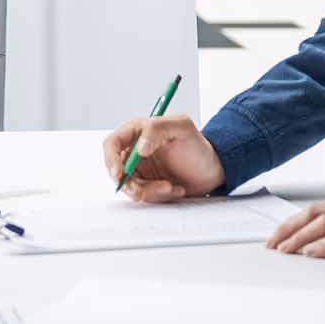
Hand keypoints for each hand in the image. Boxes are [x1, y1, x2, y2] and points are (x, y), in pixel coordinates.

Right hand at [103, 115, 225, 200]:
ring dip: (149, 191)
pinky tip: (175, 190)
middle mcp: (134, 150)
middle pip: (117, 170)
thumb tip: (139, 147)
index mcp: (137, 131)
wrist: (213, 168)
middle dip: (130, 184)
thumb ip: (158, 129)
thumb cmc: (198, 145)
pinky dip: (159, 196)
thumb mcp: (182, 127)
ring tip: (171, 187)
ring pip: (130, 186)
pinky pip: (144, 196)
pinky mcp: (147, 186)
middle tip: (142, 192)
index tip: (120, 173)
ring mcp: (140, 170)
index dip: (111, 159)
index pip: (113, 143)